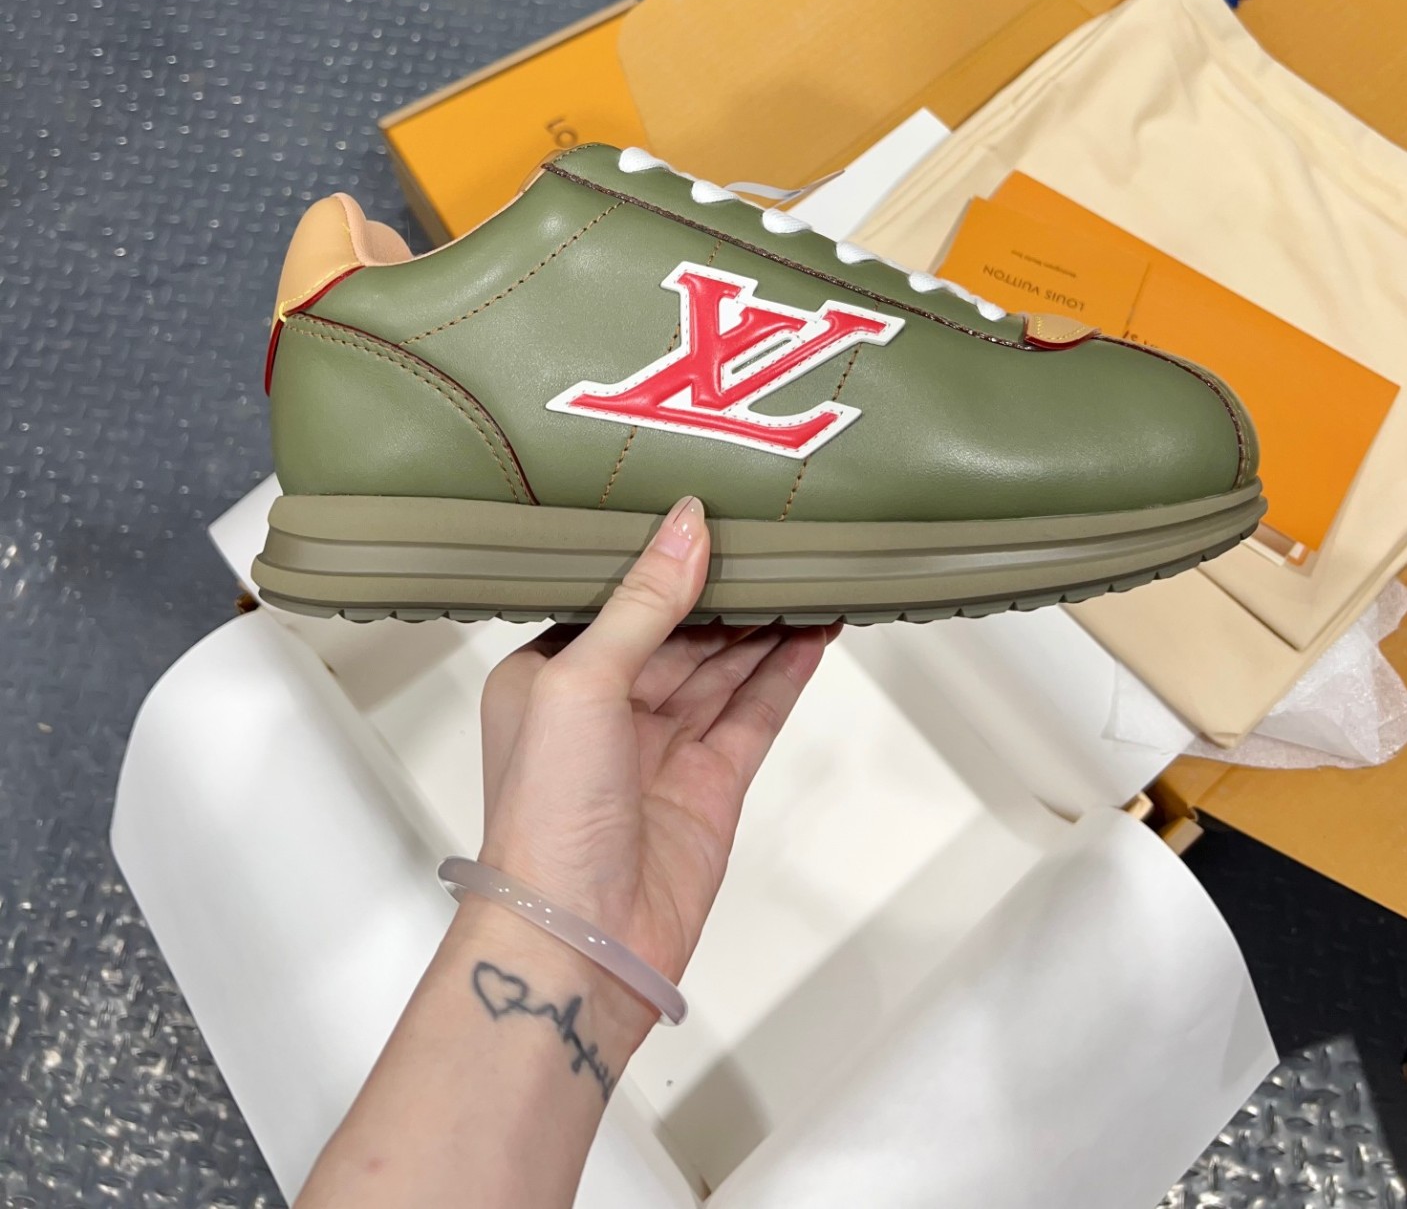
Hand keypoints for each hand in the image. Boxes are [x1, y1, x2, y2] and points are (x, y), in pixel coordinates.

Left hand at [478, 497, 836, 1032]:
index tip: (712, 512)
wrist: (580, 942)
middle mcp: (604, 709)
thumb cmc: (546, 820)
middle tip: (775, 532)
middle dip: (725, 586)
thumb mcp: (581, 682)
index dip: (665, 559)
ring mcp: (661, 748)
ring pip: (724, 666)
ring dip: (764, 622)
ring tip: (808, 568)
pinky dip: (786, 670)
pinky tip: (813, 630)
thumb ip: (642, 602)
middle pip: (679, 629)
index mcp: (549, 676)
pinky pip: (755, 712)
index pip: (617, 599)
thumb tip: (685, 525)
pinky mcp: (710, 785)